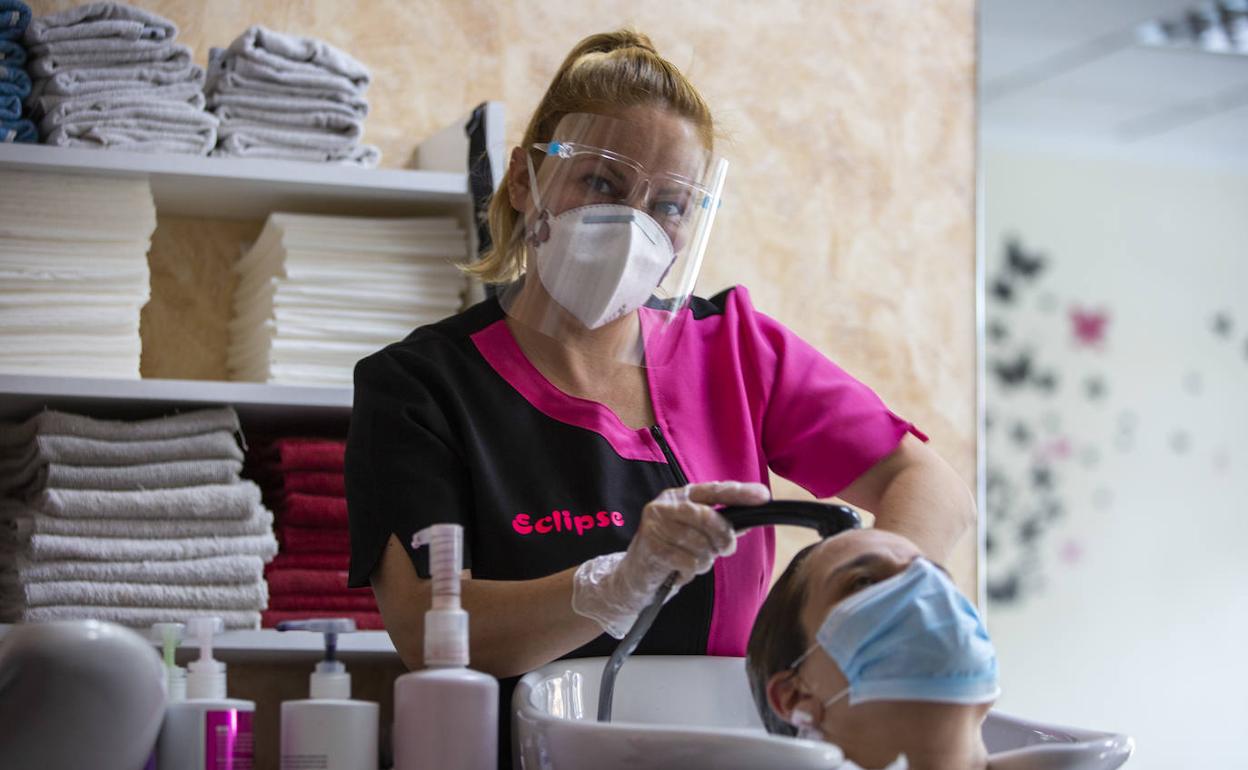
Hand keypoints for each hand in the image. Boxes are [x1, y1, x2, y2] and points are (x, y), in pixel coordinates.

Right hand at [571, 480, 770, 637]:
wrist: (634, 574)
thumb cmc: (670, 550)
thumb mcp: (695, 534)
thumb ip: (719, 525)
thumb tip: (748, 521)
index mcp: (679, 496)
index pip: (714, 490)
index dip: (740, 493)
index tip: (764, 496)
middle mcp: (665, 505)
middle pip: (707, 517)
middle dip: (724, 537)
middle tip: (726, 549)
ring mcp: (655, 525)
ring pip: (700, 543)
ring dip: (705, 560)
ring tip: (694, 562)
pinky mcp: (650, 547)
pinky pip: (689, 561)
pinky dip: (692, 571)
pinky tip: (682, 570)